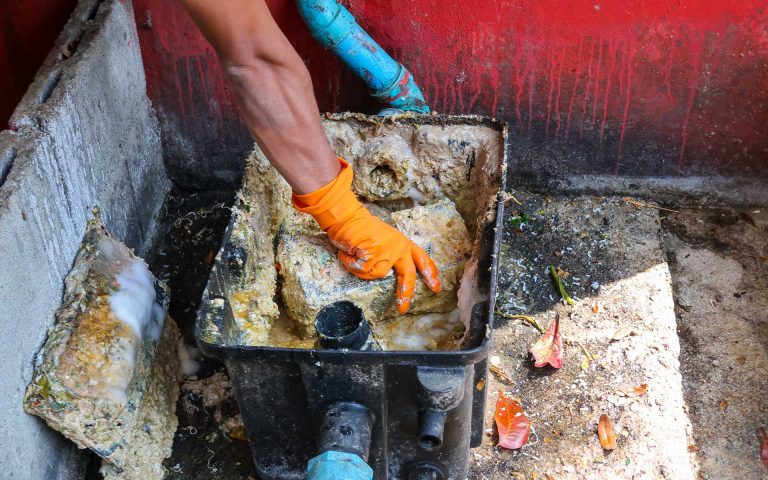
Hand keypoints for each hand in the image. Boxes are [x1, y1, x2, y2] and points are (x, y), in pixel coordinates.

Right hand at [293, 159, 440, 312]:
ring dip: (361, 268)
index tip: (436, 287)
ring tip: (354, 254)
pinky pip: (361, 270)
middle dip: (405, 293)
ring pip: (375, 274)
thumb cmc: (362, 228)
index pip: (422, 259)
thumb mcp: (385, 240)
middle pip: (408, 274)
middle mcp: (399, 247)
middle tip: (403, 308)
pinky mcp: (373, 254)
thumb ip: (391, 254)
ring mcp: (386, 251)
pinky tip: (348, 253)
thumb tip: (386, 273)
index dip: (430, 274)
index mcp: (404, 243)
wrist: (348, 217)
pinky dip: (351, 264)